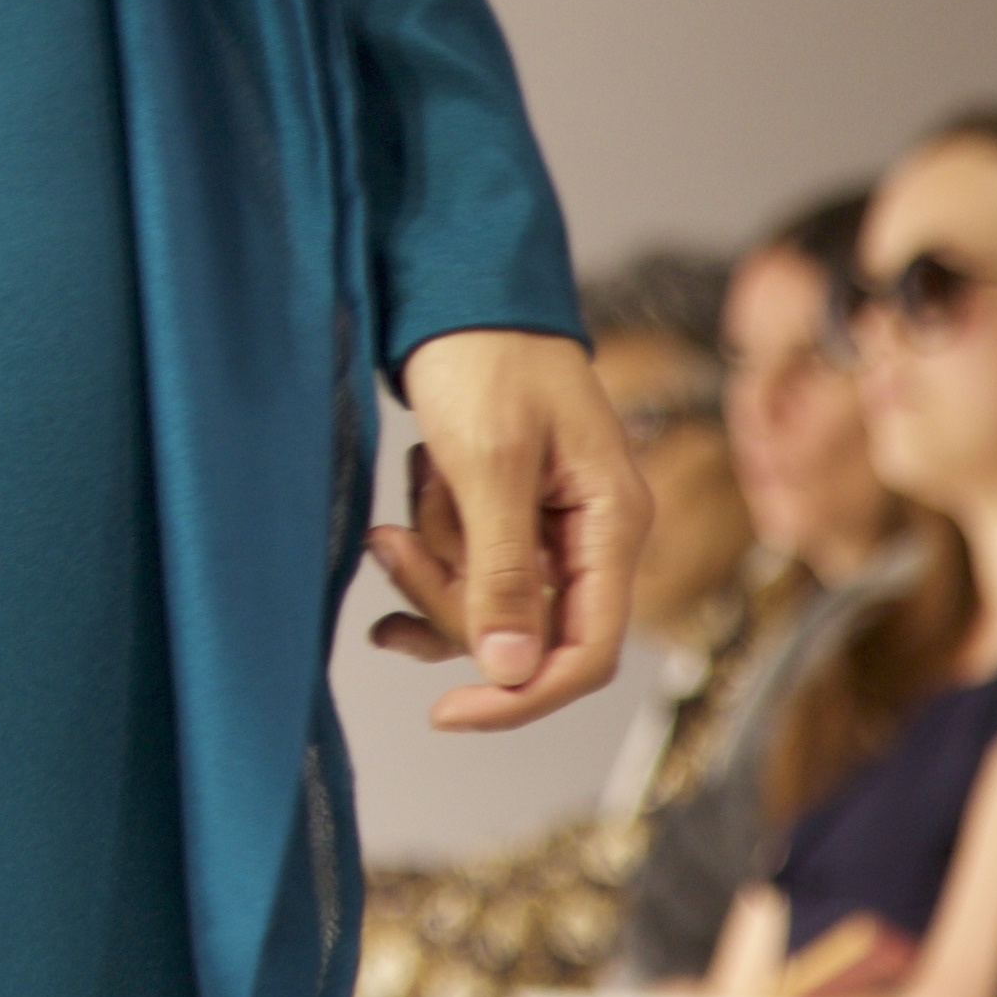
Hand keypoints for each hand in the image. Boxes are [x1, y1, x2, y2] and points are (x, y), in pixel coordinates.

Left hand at [364, 328, 644, 731]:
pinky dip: (423, 568)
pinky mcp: (505, 519)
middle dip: (448, 600)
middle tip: (388, 541)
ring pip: (485, 609)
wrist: (456, 286)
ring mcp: (547, 531)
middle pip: (524, 634)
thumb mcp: (490, 463)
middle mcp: (590, 537)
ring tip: (387, 519)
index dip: (521, 695)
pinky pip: (466, 578)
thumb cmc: (487, 355)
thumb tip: (512, 669)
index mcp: (613, 523)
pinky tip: (384, 550)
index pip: (587, 654)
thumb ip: (504, 570)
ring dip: (428, 575)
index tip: (447, 711)